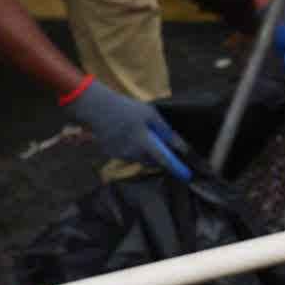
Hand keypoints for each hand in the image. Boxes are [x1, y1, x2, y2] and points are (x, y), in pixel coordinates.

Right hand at [63, 79, 191, 179]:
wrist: (97, 108)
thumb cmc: (127, 109)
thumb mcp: (150, 114)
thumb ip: (165, 131)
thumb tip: (178, 144)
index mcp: (144, 143)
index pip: (164, 160)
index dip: (176, 168)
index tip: (187, 175)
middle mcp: (132, 153)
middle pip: (152, 163)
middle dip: (159, 158)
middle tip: (162, 146)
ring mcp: (121, 155)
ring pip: (139, 158)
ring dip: (145, 152)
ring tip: (141, 133)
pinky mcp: (112, 153)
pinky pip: (128, 155)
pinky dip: (133, 149)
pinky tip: (128, 134)